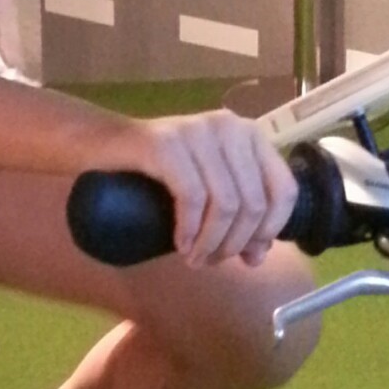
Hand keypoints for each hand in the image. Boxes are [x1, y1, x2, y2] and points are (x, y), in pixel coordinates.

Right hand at [103, 109, 298, 266]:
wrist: (103, 144)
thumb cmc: (159, 170)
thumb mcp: (207, 189)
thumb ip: (237, 214)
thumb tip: (257, 256)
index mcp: (250, 135)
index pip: (285, 189)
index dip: (271, 230)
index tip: (249, 254)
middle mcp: (230, 127)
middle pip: (253, 203)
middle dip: (234, 243)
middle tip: (210, 261)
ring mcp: (198, 131)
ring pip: (226, 204)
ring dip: (211, 243)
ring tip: (195, 259)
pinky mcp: (167, 144)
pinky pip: (192, 197)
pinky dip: (190, 230)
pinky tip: (181, 244)